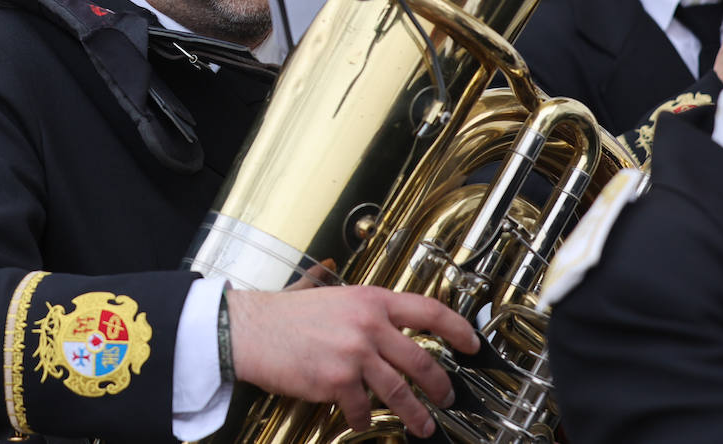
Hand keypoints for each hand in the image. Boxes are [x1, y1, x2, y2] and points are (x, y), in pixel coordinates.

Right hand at [227, 285, 478, 437]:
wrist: (250, 329)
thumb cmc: (286, 316)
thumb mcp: (333, 298)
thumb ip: (365, 311)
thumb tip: (392, 328)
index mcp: (370, 300)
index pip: (430, 310)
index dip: (458, 329)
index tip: (472, 343)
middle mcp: (368, 325)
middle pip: (421, 361)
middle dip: (440, 385)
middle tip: (446, 396)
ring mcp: (355, 354)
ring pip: (400, 391)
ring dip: (415, 414)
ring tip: (421, 424)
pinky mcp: (338, 381)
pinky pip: (362, 408)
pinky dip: (362, 416)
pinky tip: (359, 418)